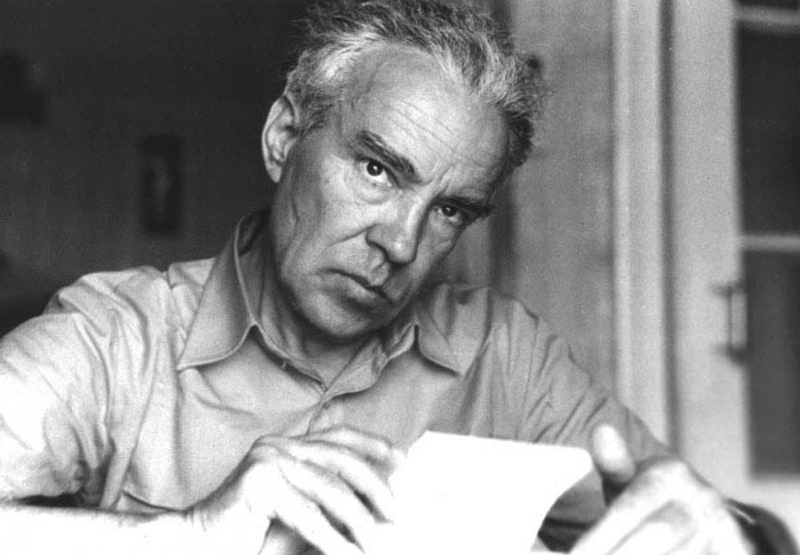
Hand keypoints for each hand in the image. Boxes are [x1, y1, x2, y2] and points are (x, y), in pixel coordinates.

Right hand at [184, 426, 403, 554]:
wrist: (195, 547)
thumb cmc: (249, 537)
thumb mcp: (301, 516)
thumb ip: (332, 506)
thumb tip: (377, 507)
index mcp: (287, 446)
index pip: (338, 436)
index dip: (372, 444)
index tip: (401, 459)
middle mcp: (277, 446)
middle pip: (341, 460)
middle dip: (375, 486)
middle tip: (396, 514)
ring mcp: (266, 460)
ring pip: (329, 489)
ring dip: (359, 520)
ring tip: (378, 543)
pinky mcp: (256, 484)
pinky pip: (307, 514)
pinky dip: (332, 539)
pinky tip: (349, 554)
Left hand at [570, 425, 753, 554]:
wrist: (713, 521)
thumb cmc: (653, 502)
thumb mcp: (633, 480)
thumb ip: (613, 464)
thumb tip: (602, 432)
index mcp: (670, 475)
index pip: (629, 509)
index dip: (598, 539)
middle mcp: (701, 501)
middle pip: (655, 537)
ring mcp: (723, 532)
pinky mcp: (736, 552)